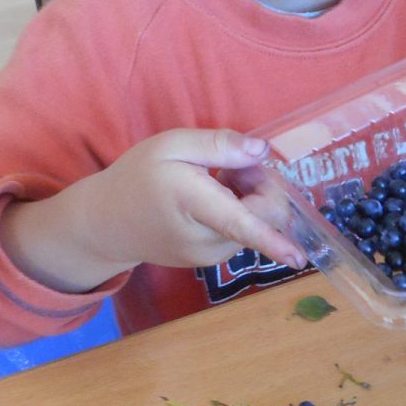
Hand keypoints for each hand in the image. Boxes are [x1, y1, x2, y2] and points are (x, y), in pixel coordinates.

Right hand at [3, 128, 306, 292]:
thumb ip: (218, 144)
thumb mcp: (171, 144)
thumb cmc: (138, 177)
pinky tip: (213, 197)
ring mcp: (207, 256)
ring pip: (254, 226)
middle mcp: (204, 239)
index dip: (273, 240)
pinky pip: (241, 235)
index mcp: (193, 203)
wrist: (106, 223)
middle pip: (261, 216)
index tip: (299, 259)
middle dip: (262, 186)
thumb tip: (262, 151)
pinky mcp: (209, 262)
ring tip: (217, 178)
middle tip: (234, 162)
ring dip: (250, 199)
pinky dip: (239, 213)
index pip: (240, 224)